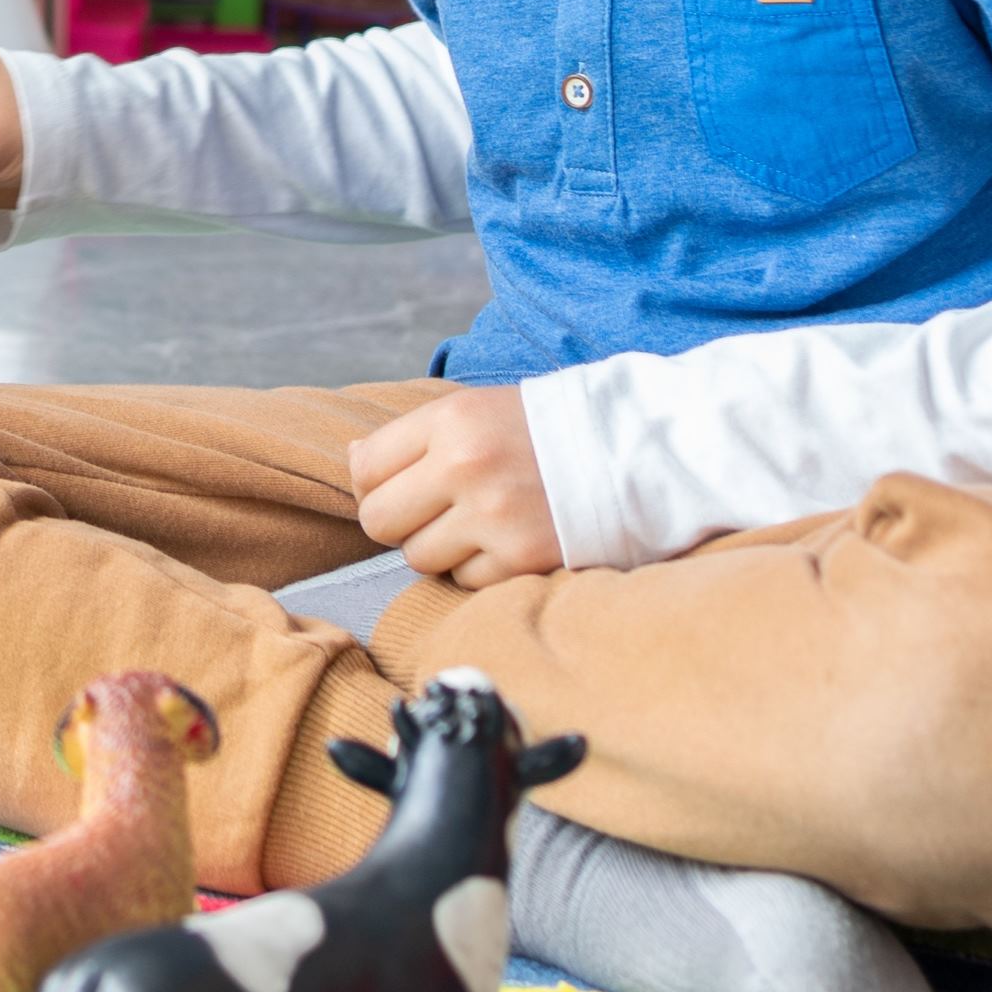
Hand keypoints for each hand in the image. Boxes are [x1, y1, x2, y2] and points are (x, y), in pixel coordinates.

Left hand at [347, 387, 561, 585]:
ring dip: (441, 549)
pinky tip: (509, 541)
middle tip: (434, 513)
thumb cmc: (545, 431)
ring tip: (479, 524)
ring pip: (419, 558)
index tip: (401, 487)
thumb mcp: (476, 410)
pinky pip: (465, 582)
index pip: (364, 469)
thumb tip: (353, 460)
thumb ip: (413, 437)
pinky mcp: (522, 559)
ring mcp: (494, 517)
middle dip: (399, 523)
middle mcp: (465, 467)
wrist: (637, 453)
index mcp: (451, 421)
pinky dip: (480, 569)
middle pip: (379, 521)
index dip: (374, 484)